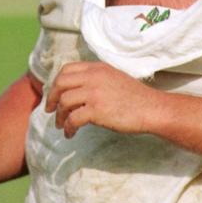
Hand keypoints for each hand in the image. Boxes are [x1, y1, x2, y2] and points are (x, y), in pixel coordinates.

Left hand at [45, 61, 160, 137]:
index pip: (66, 69)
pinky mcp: (96, 110)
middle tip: (50, 110)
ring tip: (61, 125)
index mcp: (96, 68)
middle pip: (60, 83)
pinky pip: (73, 119)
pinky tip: (70, 133)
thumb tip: (77, 89)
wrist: (151, 108)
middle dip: (52, 98)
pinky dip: (68, 127)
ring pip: (64, 102)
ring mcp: (94, 93)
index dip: (57, 83)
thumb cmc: (135, 97)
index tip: (55, 95)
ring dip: (59, 115)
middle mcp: (93, 77)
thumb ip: (95, 79)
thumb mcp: (113, 78)